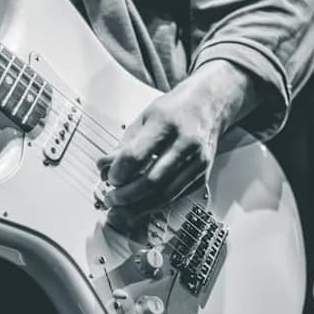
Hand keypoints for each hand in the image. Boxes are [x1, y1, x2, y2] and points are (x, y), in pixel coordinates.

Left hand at [98, 60, 257, 213]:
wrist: (208, 104)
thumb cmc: (174, 110)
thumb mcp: (144, 118)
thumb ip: (125, 145)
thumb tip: (105, 170)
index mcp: (165, 124)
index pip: (136, 156)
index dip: (118, 172)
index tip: (109, 178)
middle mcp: (184, 143)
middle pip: (151, 181)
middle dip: (126, 196)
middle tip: (112, 199)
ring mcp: (197, 160)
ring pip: (166, 194)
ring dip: (140, 206)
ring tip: (122, 208)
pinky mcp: (203, 174)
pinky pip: (177, 196)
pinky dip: (156, 204)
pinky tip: (142, 205)